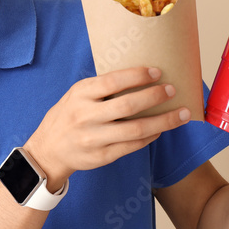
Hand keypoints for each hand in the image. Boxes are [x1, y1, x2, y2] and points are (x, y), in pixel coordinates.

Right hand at [25, 67, 190, 188]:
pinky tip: (161, 130)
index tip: (157, 72)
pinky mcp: (101, 156)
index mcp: (80, 95)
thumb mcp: (76, 95)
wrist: (47, 151)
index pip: (112, 81)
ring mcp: (94, 138)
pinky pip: (132, 146)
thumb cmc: (67, 116)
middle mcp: (86, 116)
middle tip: (172, 90)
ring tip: (181, 114)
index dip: (137, 75)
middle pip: (128, 106)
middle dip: (155, 97)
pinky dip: (150, 137)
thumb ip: (101, 88)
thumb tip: (140, 75)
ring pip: (136, 130)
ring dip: (163, 122)